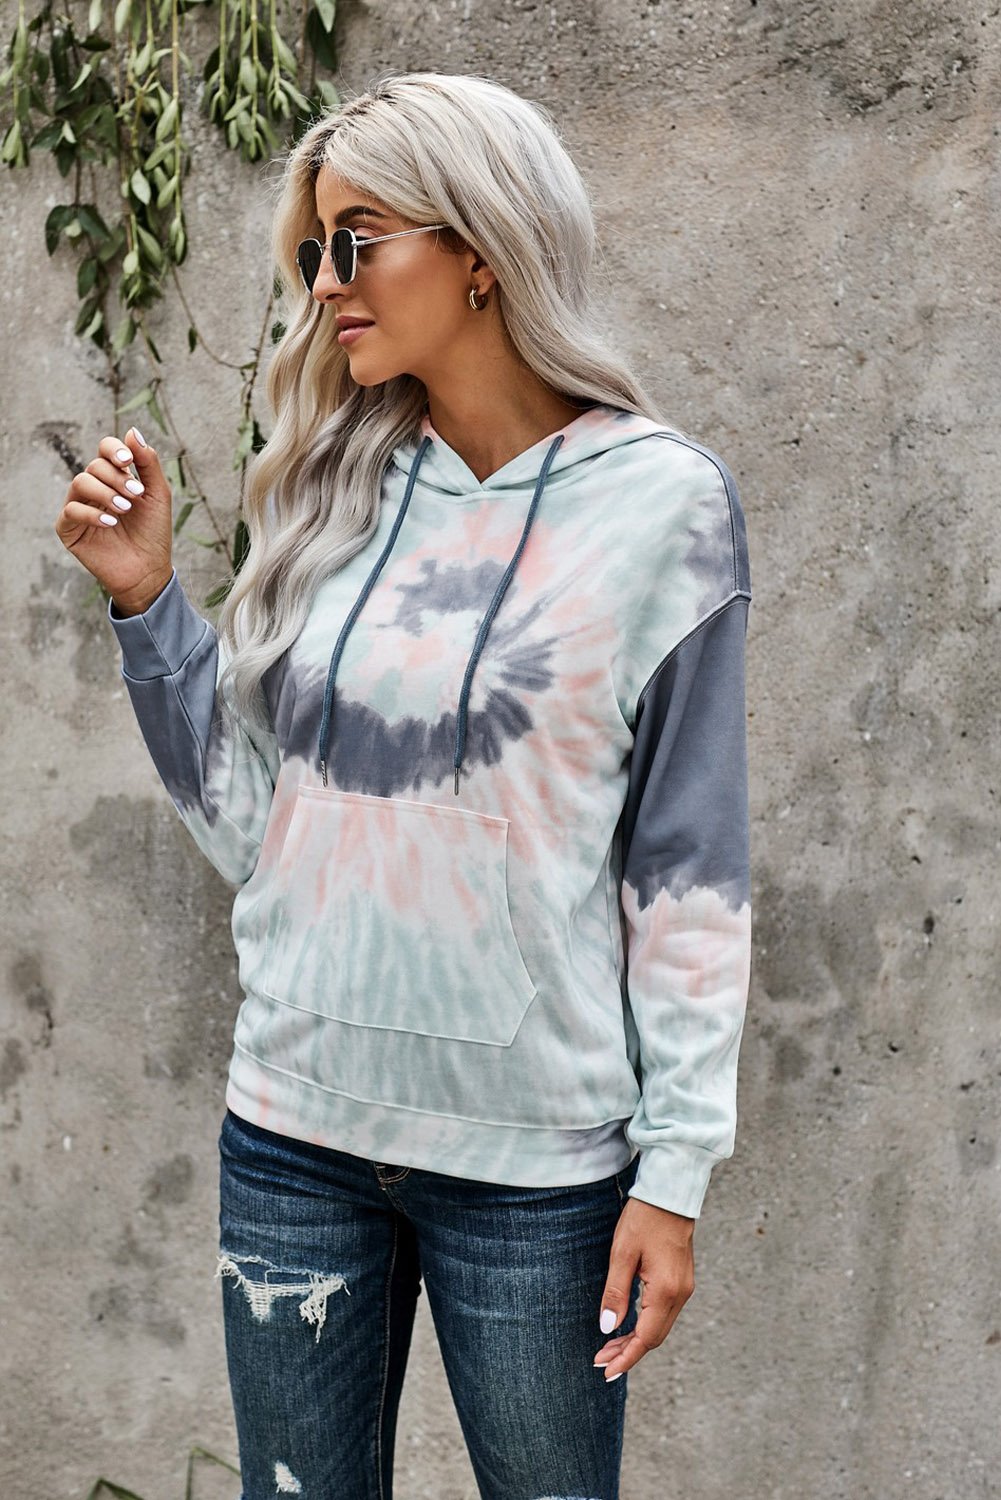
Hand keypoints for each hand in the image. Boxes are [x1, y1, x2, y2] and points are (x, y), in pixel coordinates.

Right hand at [54, 427, 174, 612]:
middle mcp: (94, 489)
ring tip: (125, 509)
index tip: (128, 461)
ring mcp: (79, 507)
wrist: (149, 570)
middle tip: (135, 495)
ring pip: (80, 482)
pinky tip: (111, 523)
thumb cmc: (153, 533)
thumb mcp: (157, 494)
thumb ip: (148, 463)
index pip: (105, 450)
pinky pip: (71, 510)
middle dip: (117, 478)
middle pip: (94, 466)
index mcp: (114, 478)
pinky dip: (91, 513)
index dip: (114, 450)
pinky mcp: (69, 529)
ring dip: (105, 493)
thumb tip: (133, 431)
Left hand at [593, 1196, 695, 1380]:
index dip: (625, 1358)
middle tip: (600, 1361)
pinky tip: (628, 1325)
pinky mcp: (681, 1279)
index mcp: (666, 1291)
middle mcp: (680, 1294)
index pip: (646, 1338)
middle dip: (627, 1352)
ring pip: (659, 1326)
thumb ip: (615, 1293)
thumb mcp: (622, 1253)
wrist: (670, 1192)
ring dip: (635, 1339)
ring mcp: (684, 1287)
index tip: (606, 1372)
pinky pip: (664, 1312)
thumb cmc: (644, 1218)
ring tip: (608, 1347)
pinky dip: (645, 1324)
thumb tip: (607, 1328)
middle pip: (654, 1337)